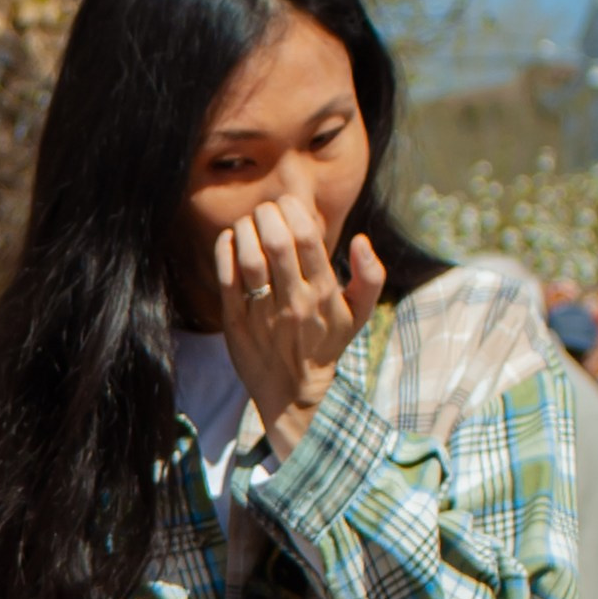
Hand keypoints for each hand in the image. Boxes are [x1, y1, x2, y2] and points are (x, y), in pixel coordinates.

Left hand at [217, 204, 383, 451]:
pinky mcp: (236, 322)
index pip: (307, 238)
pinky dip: (226, 249)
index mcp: (323, 293)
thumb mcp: (358, 314)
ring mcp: (263, 313)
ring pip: (249, 258)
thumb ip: (371, 276)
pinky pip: (226, 277)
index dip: (293, 210)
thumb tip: (362, 240)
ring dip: (245, 228)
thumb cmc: (326, 344)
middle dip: (268, 214)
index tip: (288, 205)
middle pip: (276, 242)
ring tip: (249, 222)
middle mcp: (293, 302)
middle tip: (265, 210)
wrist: (293, 393)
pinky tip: (231, 239)